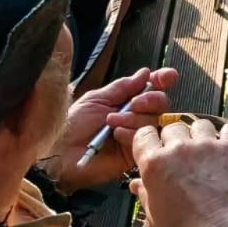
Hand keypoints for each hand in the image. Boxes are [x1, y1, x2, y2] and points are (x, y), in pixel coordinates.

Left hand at [43, 66, 177, 192]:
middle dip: (150, 99)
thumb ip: (122, 87)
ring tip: (112, 123)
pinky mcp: (135, 153)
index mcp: (125, 101)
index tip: (168, 76)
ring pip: (155, 120)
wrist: (59, 154)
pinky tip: (117, 136)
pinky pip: (146, 138)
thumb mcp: (96, 99)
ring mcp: (136, 135)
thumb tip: (146, 72)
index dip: (162, 80)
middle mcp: (134, 117)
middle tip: (134, 103)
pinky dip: (132, 133)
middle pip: (160, 103)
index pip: (151, 88)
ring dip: (135, 118)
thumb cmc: (71, 125)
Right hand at [131, 120, 227, 226]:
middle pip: (173, 128)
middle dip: (175, 139)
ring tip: (204, 150)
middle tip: (181, 156)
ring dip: (200, 134)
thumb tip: (136, 184)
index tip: (155, 146)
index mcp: (154, 163)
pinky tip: (226, 146)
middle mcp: (178, 148)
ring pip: (200, 124)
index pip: (144, 134)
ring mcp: (206, 145)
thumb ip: (145, 193)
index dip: (149, 139)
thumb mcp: (155, 214)